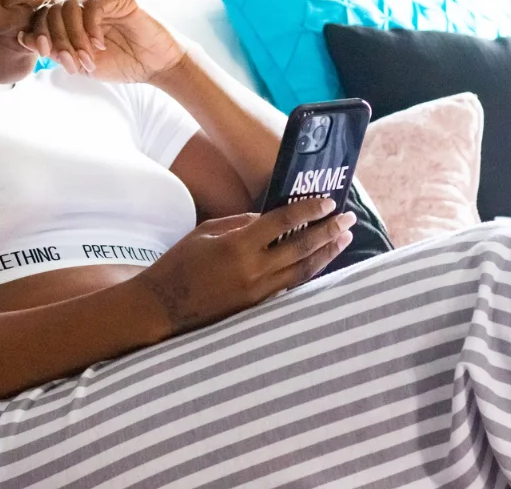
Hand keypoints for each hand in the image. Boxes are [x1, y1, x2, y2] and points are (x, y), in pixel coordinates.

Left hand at [17, 0, 185, 82]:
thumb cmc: (120, 63)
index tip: (45, 54)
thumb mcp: (81, 63)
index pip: (44, 17)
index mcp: (73, 18)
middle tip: (72, 63)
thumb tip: (24, 38)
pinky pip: (94, 6)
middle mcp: (85, 3)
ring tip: (88, 58)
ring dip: (74, 38)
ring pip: (70, 8)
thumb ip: (55, 51)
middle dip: (58, 41)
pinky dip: (91, 28)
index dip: (39, 34)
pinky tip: (99, 45)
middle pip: (54, 11)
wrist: (154, 66)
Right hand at [130, 197, 356, 337]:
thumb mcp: (206, 232)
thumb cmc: (179, 263)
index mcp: (237, 245)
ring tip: (344, 239)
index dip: (309, 211)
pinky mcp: (257, 308)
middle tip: (349, 219)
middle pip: (301, 247)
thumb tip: (269, 218)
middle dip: (328, 231)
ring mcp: (257, 292)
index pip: (283, 222)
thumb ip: (240, 223)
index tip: (329, 202)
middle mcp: (252, 270)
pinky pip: (290, 287)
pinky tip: (321, 263)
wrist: (162, 307)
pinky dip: (308, 273)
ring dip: (327, 254)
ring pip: (302, 271)